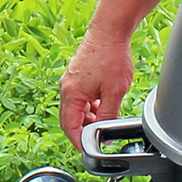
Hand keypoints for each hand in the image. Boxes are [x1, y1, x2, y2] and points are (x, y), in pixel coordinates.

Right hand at [59, 28, 133, 147]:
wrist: (110, 30)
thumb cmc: (111, 56)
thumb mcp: (114, 92)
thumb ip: (108, 115)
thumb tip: (104, 133)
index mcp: (71, 94)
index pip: (69, 127)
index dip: (79, 142)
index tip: (89, 150)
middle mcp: (67, 88)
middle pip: (70, 119)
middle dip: (84, 130)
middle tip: (100, 137)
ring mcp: (71, 81)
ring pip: (76, 108)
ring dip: (88, 117)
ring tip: (105, 119)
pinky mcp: (78, 75)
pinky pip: (80, 98)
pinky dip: (90, 106)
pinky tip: (104, 103)